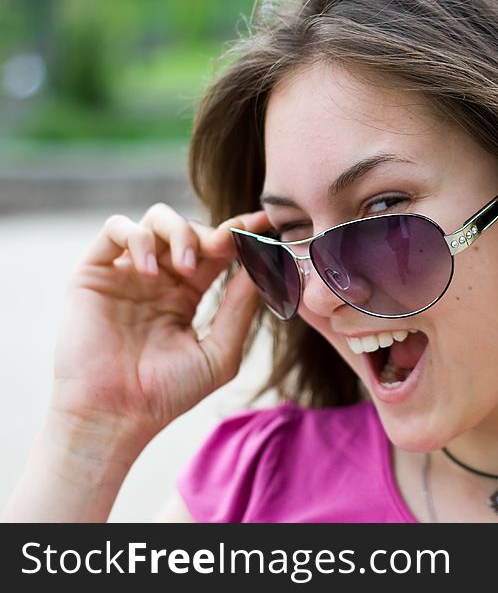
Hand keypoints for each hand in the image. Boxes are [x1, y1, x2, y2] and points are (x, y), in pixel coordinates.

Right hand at [51, 203, 270, 443]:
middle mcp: (158, 278)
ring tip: (186, 267)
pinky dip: (138, 237)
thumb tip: (261, 268)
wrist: (115, 416)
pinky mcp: (94, 272)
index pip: (217, 252)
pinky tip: (151, 270)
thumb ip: (239, 310)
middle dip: (212, 233)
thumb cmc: (167, 394)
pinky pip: (115, 229)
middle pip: (190, 229)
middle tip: (226, 246)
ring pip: (156, 219)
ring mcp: (126, 273)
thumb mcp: (219, 354)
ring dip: (179, 232)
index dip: (241, 233)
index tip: (265, 223)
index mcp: (186, 295)